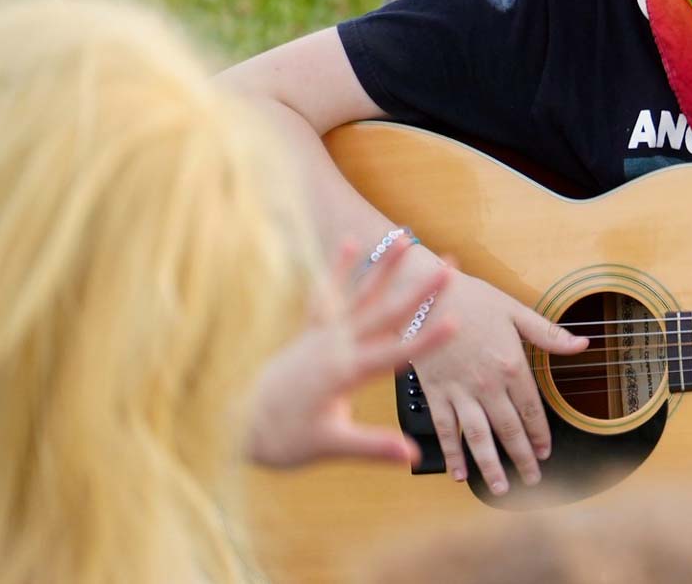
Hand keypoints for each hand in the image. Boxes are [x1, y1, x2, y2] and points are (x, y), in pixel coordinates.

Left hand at [248, 238, 458, 468]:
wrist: (234, 423)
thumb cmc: (282, 439)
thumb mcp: (329, 447)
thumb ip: (372, 447)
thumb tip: (412, 456)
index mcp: (345, 373)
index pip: (396, 355)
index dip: (428, 340)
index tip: (456, 321)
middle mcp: (335, 346)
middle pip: (385, 314)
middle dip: (418, 291)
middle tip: (447, 267)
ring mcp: (322, 334)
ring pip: (360, 295)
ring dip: (383, 266)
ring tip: (404, 236)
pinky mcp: (311, 331)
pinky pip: (327, 294)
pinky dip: (339, 269)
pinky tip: (352, 243)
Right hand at [402, 250, 587, 494]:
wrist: (424, 295)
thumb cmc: (471, 299)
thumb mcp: (516, 311)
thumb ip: (549, 335)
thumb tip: (583, 343)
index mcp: (511, 366)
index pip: (531, 411)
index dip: (540, 435)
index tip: (546, 452)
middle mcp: (487, 385)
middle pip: (508, 430)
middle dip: (522, 458)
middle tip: (532, 479)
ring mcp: (459, 392)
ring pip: (478, 438)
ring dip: (490, 466)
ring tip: (501, 488)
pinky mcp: (435, 393)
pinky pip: (445, 430)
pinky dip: (452, 453)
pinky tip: (459, 473)